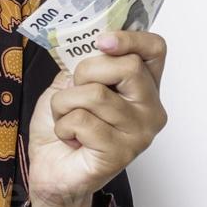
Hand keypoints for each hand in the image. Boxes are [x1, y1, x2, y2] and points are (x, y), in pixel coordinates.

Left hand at [26, 30, 168, 206]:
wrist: (51, 169)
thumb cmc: (65, 124)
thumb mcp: (72, 82)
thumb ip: (87, 61)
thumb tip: (90, 39)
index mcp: (143, 87)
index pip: (155, 50)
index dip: (131, 38)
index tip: (102, 42)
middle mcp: (150, 109)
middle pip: (128, 67)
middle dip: (86, 72)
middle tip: (74, 90)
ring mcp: (139, 133)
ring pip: (96, 94)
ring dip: (65, 103)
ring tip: (67, 118)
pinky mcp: (120, 153)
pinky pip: (83, 121)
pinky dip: (63, 125)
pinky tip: (70, 138)